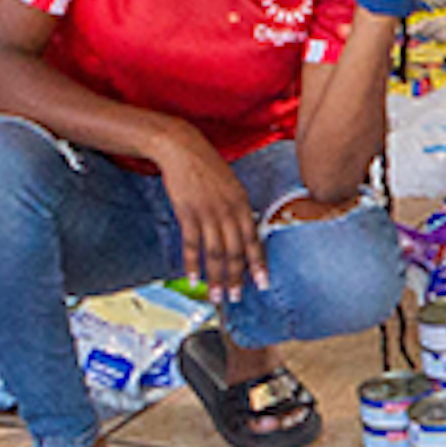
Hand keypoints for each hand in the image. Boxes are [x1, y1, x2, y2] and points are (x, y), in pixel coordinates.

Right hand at [146, 128, 264, 297]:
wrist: (183, 148)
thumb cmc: (208, 167)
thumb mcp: (232, 186)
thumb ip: (238, 209)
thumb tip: (244, 231)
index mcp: (242, 204)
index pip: (253, 240)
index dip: (258, 264)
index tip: (263, 284)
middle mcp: (229, 211)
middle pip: (235, 252)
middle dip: (236, 278)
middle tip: (236, 298)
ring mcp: (208, 213)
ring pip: (215, 253)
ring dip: (216, 278)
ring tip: (216, 296)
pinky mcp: (187, 213)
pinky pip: (192, 244)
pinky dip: (192, 264)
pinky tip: (193, 279)